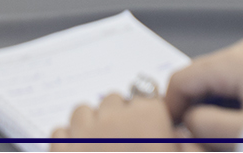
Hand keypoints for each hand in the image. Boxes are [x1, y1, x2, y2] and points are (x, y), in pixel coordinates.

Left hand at [50, 94, 178, 150]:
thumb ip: (183, 149)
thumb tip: (179, 138)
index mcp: (149, 120)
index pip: (146, 95)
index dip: (147, 114)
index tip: (147, 127)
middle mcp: (115, 118)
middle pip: (114, 100)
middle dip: (118, 117)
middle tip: (124, 142)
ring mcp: (83, 132)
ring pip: (83, 110)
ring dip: (90, 124)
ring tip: (99, 148)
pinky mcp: (59, 149)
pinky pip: (60, 131)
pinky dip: (67, 140)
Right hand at [162, 37, 242, 149]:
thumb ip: (209, 126)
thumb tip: (185, 121)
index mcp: (237, 61)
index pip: (181, 79)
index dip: (170, 109)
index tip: (170, 134)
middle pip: (197, 79)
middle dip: (191, 110)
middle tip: (199, 140)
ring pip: (214, 83)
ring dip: (210, 109)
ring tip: (224, 137)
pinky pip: (233, 84)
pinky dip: (228, 104)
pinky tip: (240, 125)